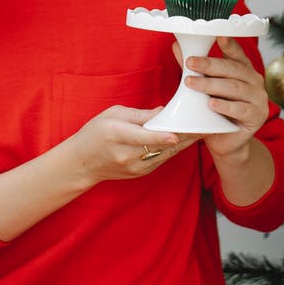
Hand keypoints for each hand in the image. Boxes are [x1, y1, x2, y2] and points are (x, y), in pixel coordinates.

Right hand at [61, 105, 197, 186]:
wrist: (82, 163)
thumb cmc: (94, 133)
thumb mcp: (111, 114)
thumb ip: (137, 114)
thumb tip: (162, 111)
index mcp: (116, 135)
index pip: (142, 137)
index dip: (161, 137)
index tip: (176, 135)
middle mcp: (126, 154)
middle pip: (159, 146)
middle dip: (182, 136)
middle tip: (201, 126)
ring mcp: (134, 167)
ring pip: (165, 154)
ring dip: (183, 144)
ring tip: (200, 132)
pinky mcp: (140, 173)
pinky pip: (161, 160)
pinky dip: (173, 150)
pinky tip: (185, 141)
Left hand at [174, 36, 268, 159]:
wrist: (224, 141)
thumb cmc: (213, 111)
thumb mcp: (203, 86)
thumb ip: (194, 67)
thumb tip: (176, 46)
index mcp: (243, 70)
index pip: (237, 54)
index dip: (229, 44)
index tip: (218, 35)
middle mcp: (254, 81)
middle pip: (233, 69)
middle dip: (209, 64)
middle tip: (190, 62)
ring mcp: (258, 99)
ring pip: (235, 88)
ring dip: (211, 84)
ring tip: (191, 83)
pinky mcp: (257, 117)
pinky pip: (240, 109)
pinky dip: (225, 106)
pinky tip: (211, 104)